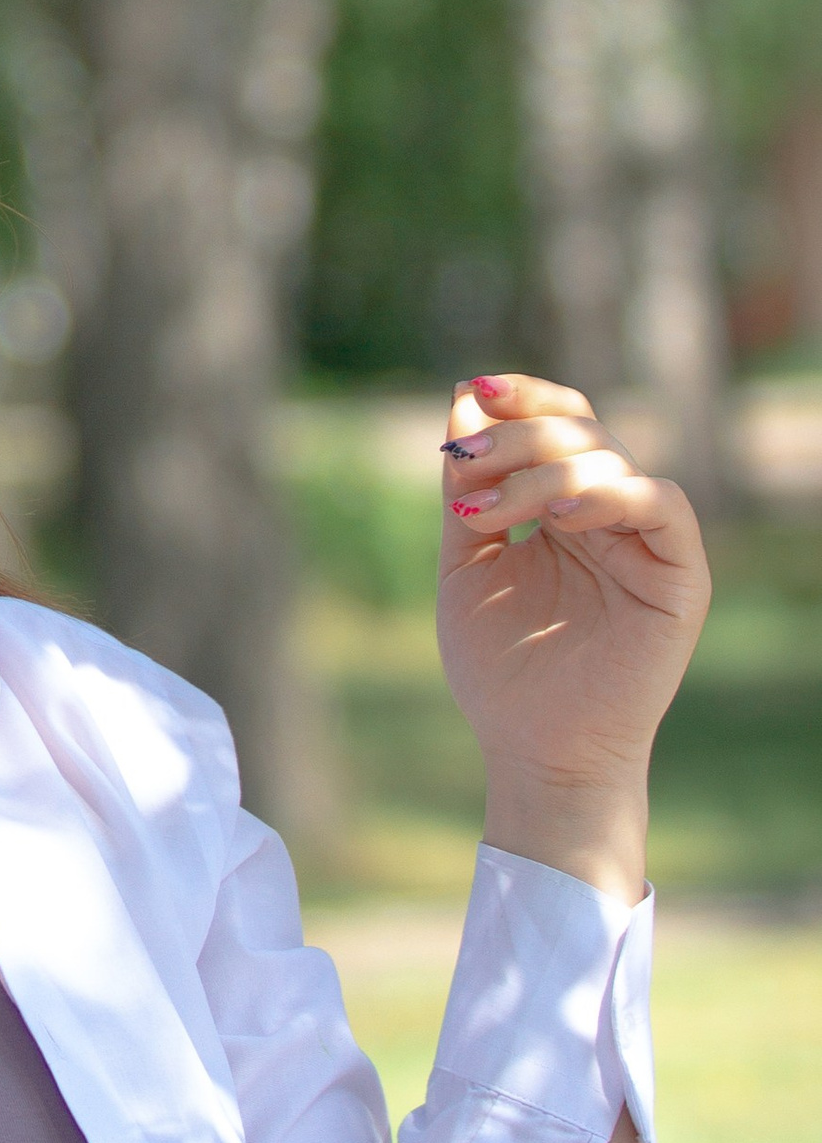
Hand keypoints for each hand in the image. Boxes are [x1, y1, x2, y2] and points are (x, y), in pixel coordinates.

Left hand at [437, 371, 709, 899]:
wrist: (535, 752)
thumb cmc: (501, 669)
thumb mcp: (465, 563)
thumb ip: (467, 486)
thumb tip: (462, 396)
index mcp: (566, 509)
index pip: (562, 422)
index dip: (524, 397)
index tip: (473, 390)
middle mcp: (611, 517)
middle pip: (582, 430)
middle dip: (517, 436)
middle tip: (465, 463)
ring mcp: (647, 544)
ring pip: (612, 460)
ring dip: (542, 471)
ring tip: (493, 514)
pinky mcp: (679, 577)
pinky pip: (663, 506)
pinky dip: (611, 494)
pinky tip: (560, 517)